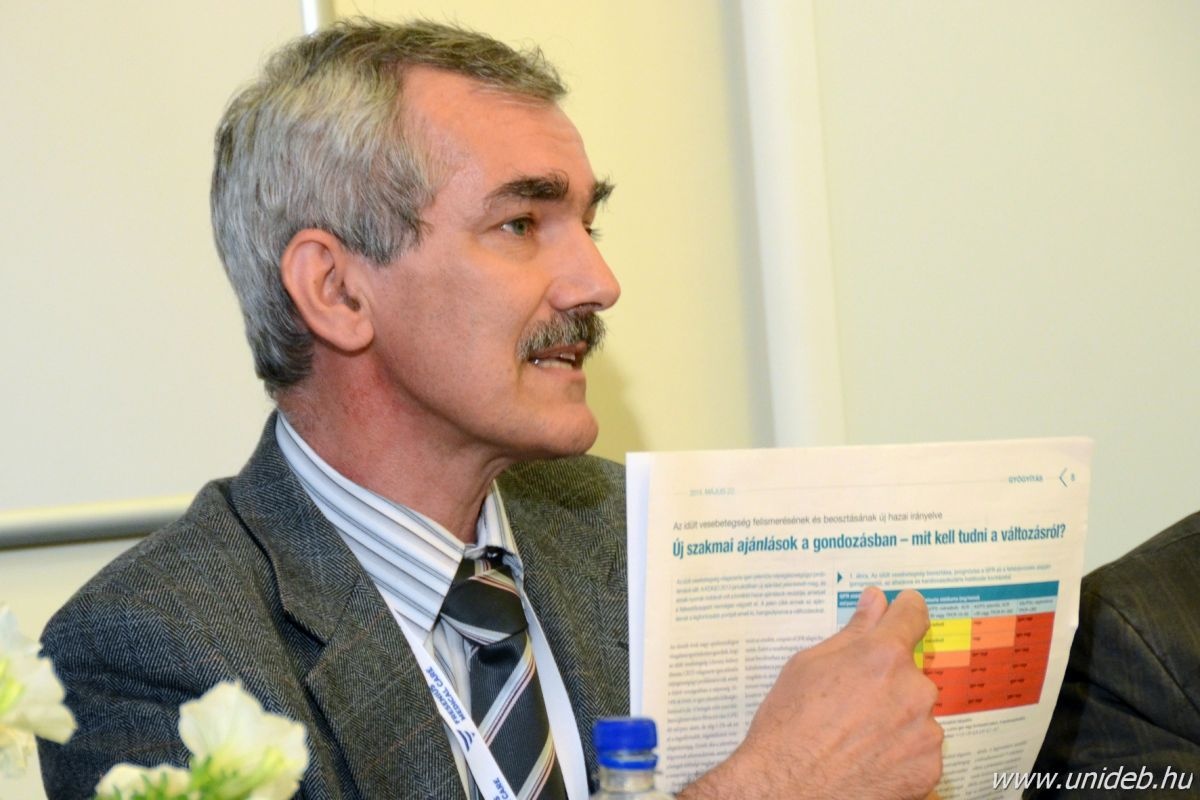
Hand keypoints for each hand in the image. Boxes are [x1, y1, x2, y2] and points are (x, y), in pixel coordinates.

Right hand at [679, 587, 942, 799]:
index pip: (911, 615)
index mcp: (883, 656)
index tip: (903, 610)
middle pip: (910, 671)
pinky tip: (869, 758)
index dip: (905, 610)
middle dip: (888, 680)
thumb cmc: (789, 725)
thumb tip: (876, 600)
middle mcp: (913, 689)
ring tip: (856, 736)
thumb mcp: (808, 666)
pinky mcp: (929, 768)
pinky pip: (920, 748)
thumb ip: (852, 632)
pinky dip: (901, 751)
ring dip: (896, 717)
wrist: (787, 788)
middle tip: (853, 700)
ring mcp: (925, 732)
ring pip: (916, 712)